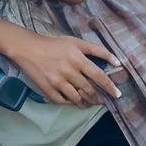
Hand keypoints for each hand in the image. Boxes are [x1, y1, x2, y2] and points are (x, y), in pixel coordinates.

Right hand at [5, 28, 122, 107]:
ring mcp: (57, 82)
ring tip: (89, 103)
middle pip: (89, 90)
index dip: (110, 87)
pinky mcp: (47, 89)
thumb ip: (97, 50)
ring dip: (86, 103)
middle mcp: (68, 71)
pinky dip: (71, 103)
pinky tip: (74, 101)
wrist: (27, 48)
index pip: (98, 76)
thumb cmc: (54, 44)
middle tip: (102, 101)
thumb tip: (117, 62)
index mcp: (77, 58)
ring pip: (77, 98)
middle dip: (98, 98)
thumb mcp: (76, 42)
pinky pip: (63, 101)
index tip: (117, 95)